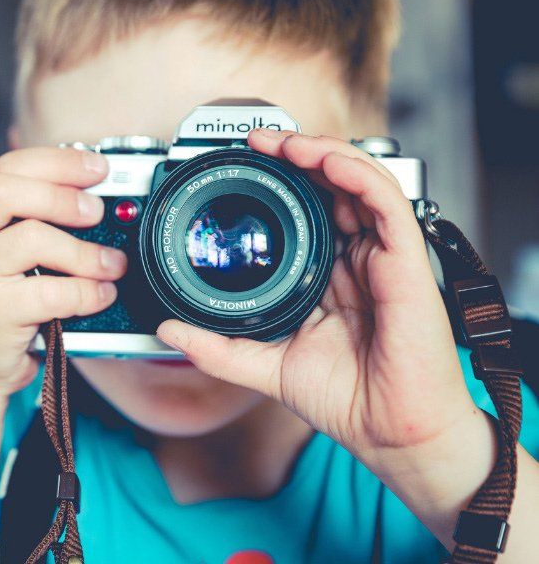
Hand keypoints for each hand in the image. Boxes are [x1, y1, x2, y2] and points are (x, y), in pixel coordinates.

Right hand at [0, 147, 126, 396]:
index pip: (4, 168)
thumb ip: (19, 218)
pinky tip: (100, 295)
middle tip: (96, 211)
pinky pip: (51, 291)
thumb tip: (84, 188)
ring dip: (84, 250)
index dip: (56, 162)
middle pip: (7, 191)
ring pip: (33, 239)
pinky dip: (86, 291)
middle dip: (63, 195)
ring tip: (109, 263)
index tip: (94, 167)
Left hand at [156, 129, 483, 464]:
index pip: (309, 209)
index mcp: (330, 274)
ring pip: (360, 181)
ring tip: (282, 142)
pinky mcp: (406, 262)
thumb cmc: (347, 399)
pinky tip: (325, 161)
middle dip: (296, 153)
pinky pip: (387, 203)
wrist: (390, 433)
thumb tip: (167, 329)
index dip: (280, 180)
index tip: (242, 164)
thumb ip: (216, 347)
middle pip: (333, 185)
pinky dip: (356, 174)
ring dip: (322, 152)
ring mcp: (383, 256)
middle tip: (256, 141)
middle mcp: (358, 258)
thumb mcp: (264, 366)